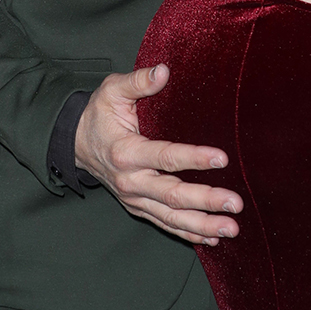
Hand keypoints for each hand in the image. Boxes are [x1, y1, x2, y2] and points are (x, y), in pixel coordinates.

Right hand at [74, 64, 242, 245]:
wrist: (75, 143)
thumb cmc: (98, 114)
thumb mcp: (112, 91)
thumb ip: (138, 81)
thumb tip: (164, 70)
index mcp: (126, 152)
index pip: (165, 158)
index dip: (194, 159)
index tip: (222, 159)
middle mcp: (130, 181)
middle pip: (172, 195)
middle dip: (206, 201)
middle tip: (235, 204)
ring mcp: (134, 198)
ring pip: (171, 217)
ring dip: (202, 225)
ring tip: (230, 228)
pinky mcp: (138, 207)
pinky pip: (165, 223)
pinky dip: (188, 234)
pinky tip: (212, 239)